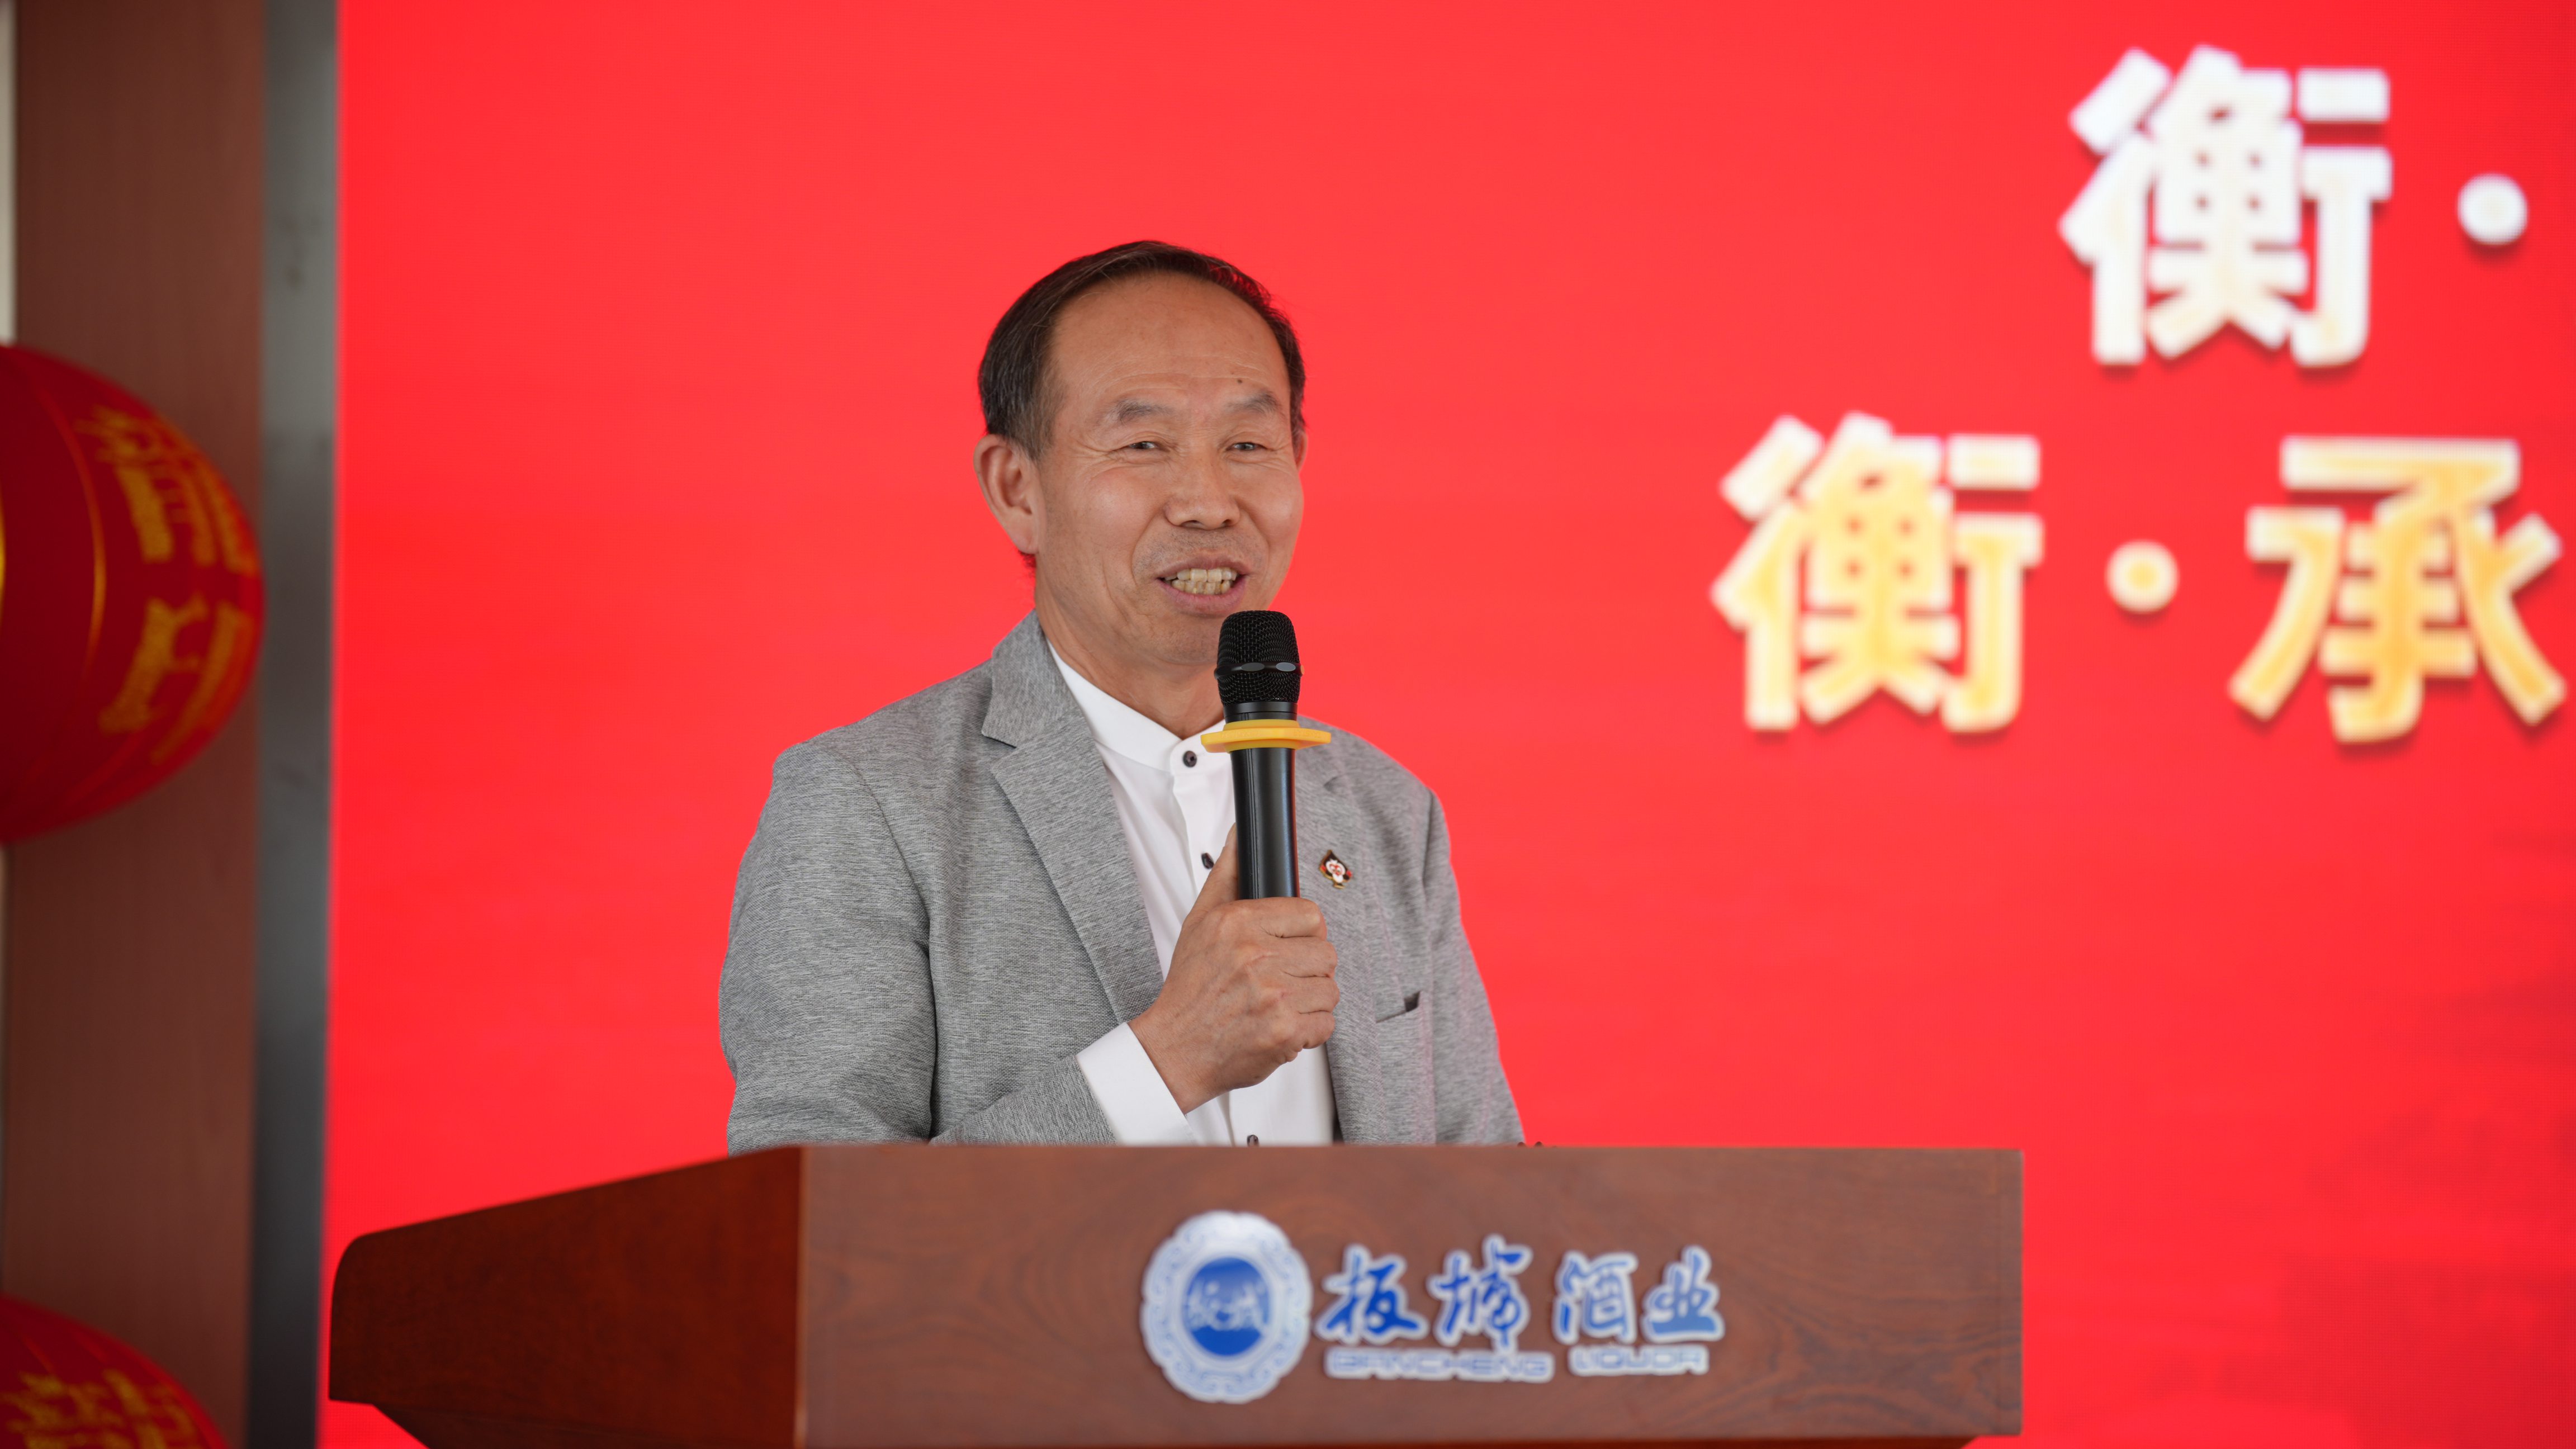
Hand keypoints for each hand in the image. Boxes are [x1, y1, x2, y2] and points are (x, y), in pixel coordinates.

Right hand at [1130, 831, 1338, 1112]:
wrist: (1176, 1049)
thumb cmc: (1190, 989)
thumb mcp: (1199, 922)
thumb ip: (1226, 874)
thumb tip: (1239, 835)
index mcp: (1238, 924)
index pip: (1310, 914)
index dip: (1304, 934)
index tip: (1290, 947)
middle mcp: (1256, 957)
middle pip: (1326, 952)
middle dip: (1308, 969)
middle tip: (1282, 979)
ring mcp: (1272, 995)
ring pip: (1329, 989)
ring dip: (1310, 1000)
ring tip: (1279, 1003)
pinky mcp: (1284, 1031)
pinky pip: (1326, 1023)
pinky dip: (1309, 1030)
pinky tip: (1282, 1025)